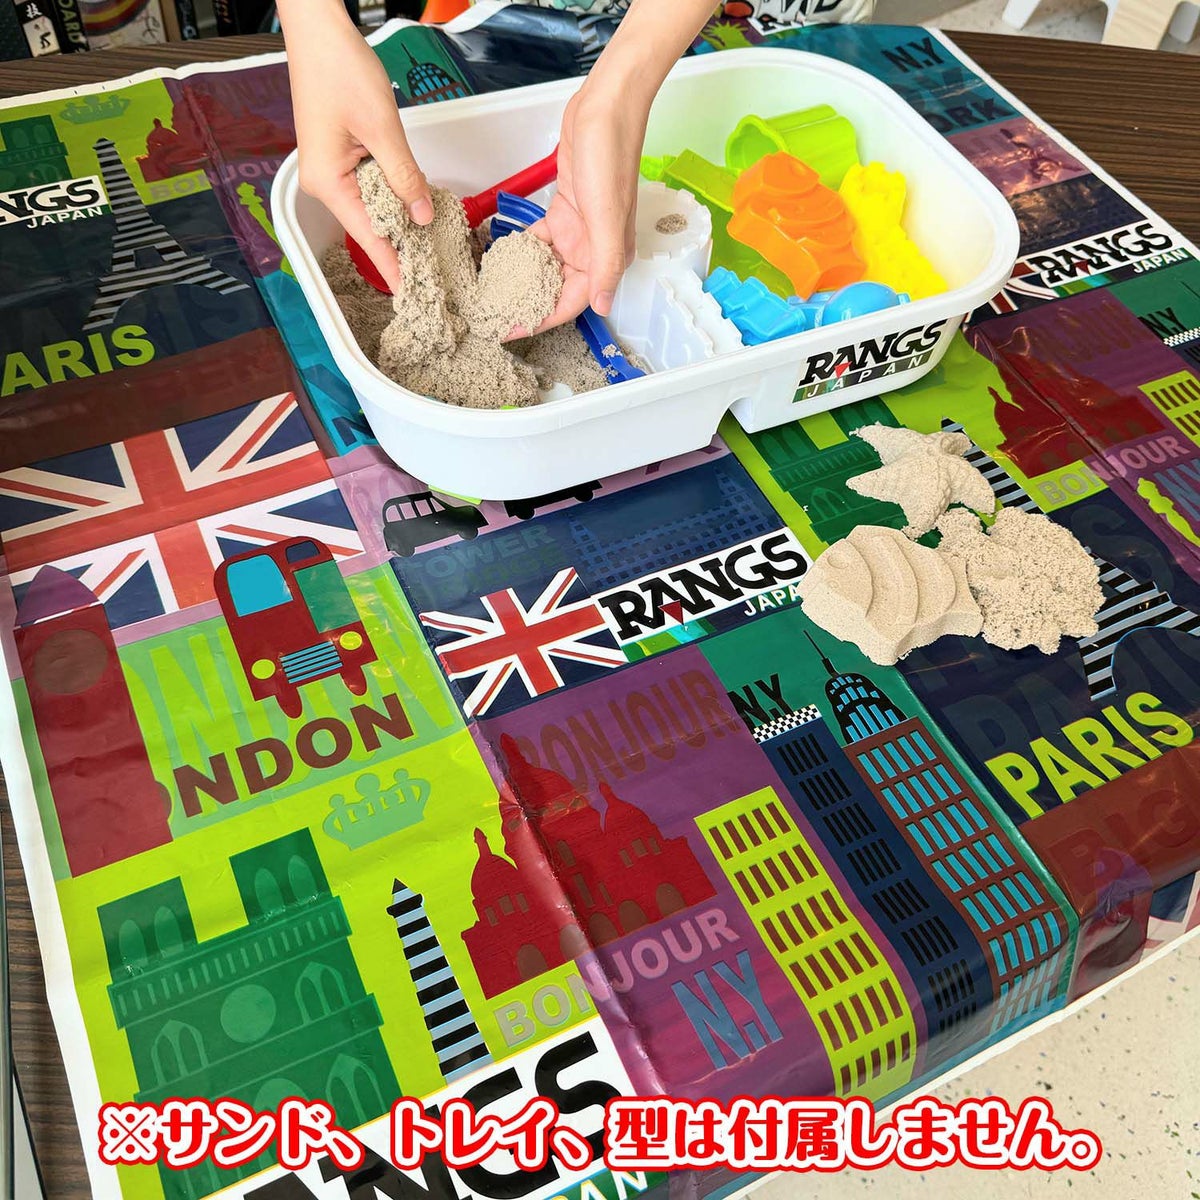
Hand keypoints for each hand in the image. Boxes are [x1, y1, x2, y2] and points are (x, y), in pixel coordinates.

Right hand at [280, 0, 432, 293]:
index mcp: (329, 183)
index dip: (392, 266)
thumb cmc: (339, 69)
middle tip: (432, 271)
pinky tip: (413, 203)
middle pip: (370, 226)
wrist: (319, 31)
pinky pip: (370, 188)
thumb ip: (404, 177)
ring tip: (428, 243)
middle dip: (401, 246)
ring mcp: (332, 171)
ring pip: (372, 207)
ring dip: (399, 219)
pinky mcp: (341, 158)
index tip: (409, 293)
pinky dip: (392, 196)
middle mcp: (326, 183)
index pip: (368, 237)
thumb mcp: (382, 129)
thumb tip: (422, 215)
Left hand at [523, 0, 717, 333]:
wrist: (605, 109)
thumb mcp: (607, 217)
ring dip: (521, 280)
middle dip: (526, 305)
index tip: (510, 331)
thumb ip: (605, 266)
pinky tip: (501, 256)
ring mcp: (578, 231)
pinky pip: (539, 241)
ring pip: (546, 267)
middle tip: (493, 314)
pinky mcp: (564, 211)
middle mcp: (593, 250)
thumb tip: (603, 306)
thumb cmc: (610, 157)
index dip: (540, 321)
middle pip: (555, 290)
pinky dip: (521, 249)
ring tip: (492, 291)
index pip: (571, 303)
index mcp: (606, 258)